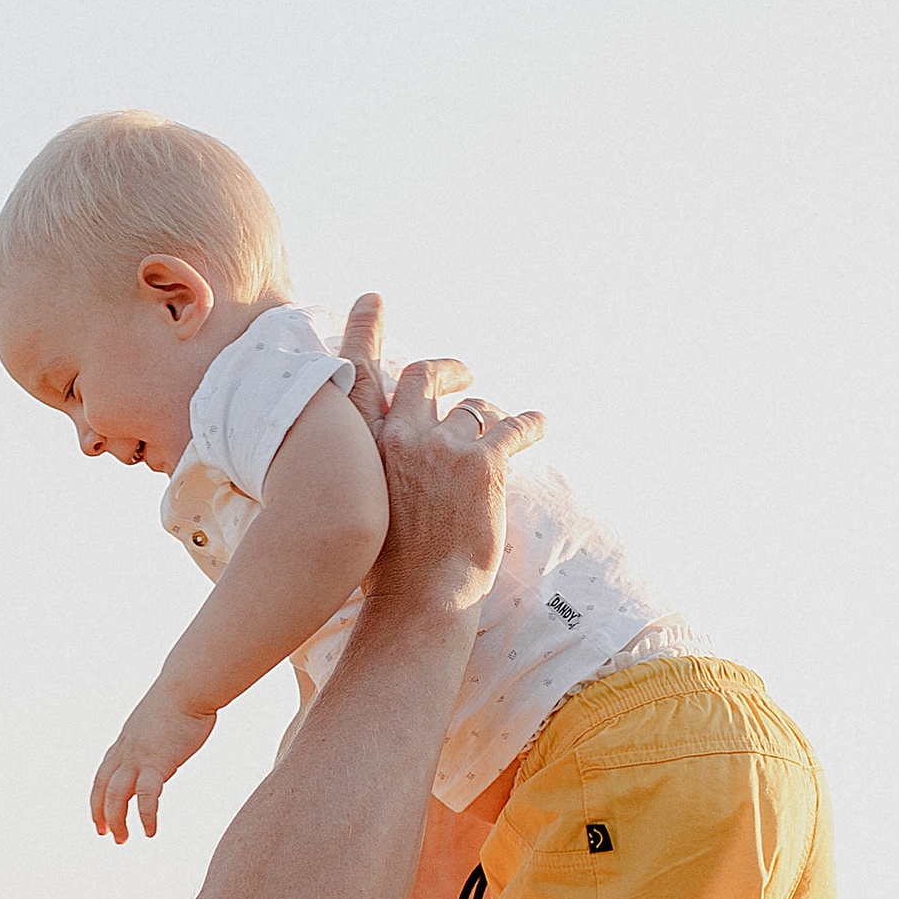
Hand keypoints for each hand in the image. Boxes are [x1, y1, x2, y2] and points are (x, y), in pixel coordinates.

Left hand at [91, 682, 217, 842]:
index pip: (102, 775)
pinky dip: (145, 816)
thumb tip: (164, 747)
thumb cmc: (182, 699)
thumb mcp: (160, 721)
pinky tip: (149, 832)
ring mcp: (138, 757)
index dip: (97, 798)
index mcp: (125, 742)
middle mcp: (125, 751)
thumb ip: (156, 738)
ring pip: (116, 796)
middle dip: (101, 814)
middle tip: (106, 835)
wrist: (188, 686)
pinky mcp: (157, 762)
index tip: (99, 816)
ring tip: (122, 839)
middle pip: (102, 788)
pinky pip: (146, 796)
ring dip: (117, 820)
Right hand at [339, 293, 542, 622]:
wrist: (421, 597)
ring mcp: (442, 447)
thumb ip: (378, 468)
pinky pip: (513, 428)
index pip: (358, 377)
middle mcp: (399, 437)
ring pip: (472, 409)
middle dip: (444, 368)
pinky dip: (530, 424)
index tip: (372, 301)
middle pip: (421, 377)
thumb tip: (398, 455)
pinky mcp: (483, 464)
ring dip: (488, 415)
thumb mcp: (366, 506)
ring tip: (501, 423)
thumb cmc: (391, 568)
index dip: (364, 333)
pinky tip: (540, 423)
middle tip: (463, 372)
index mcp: (364, 448)